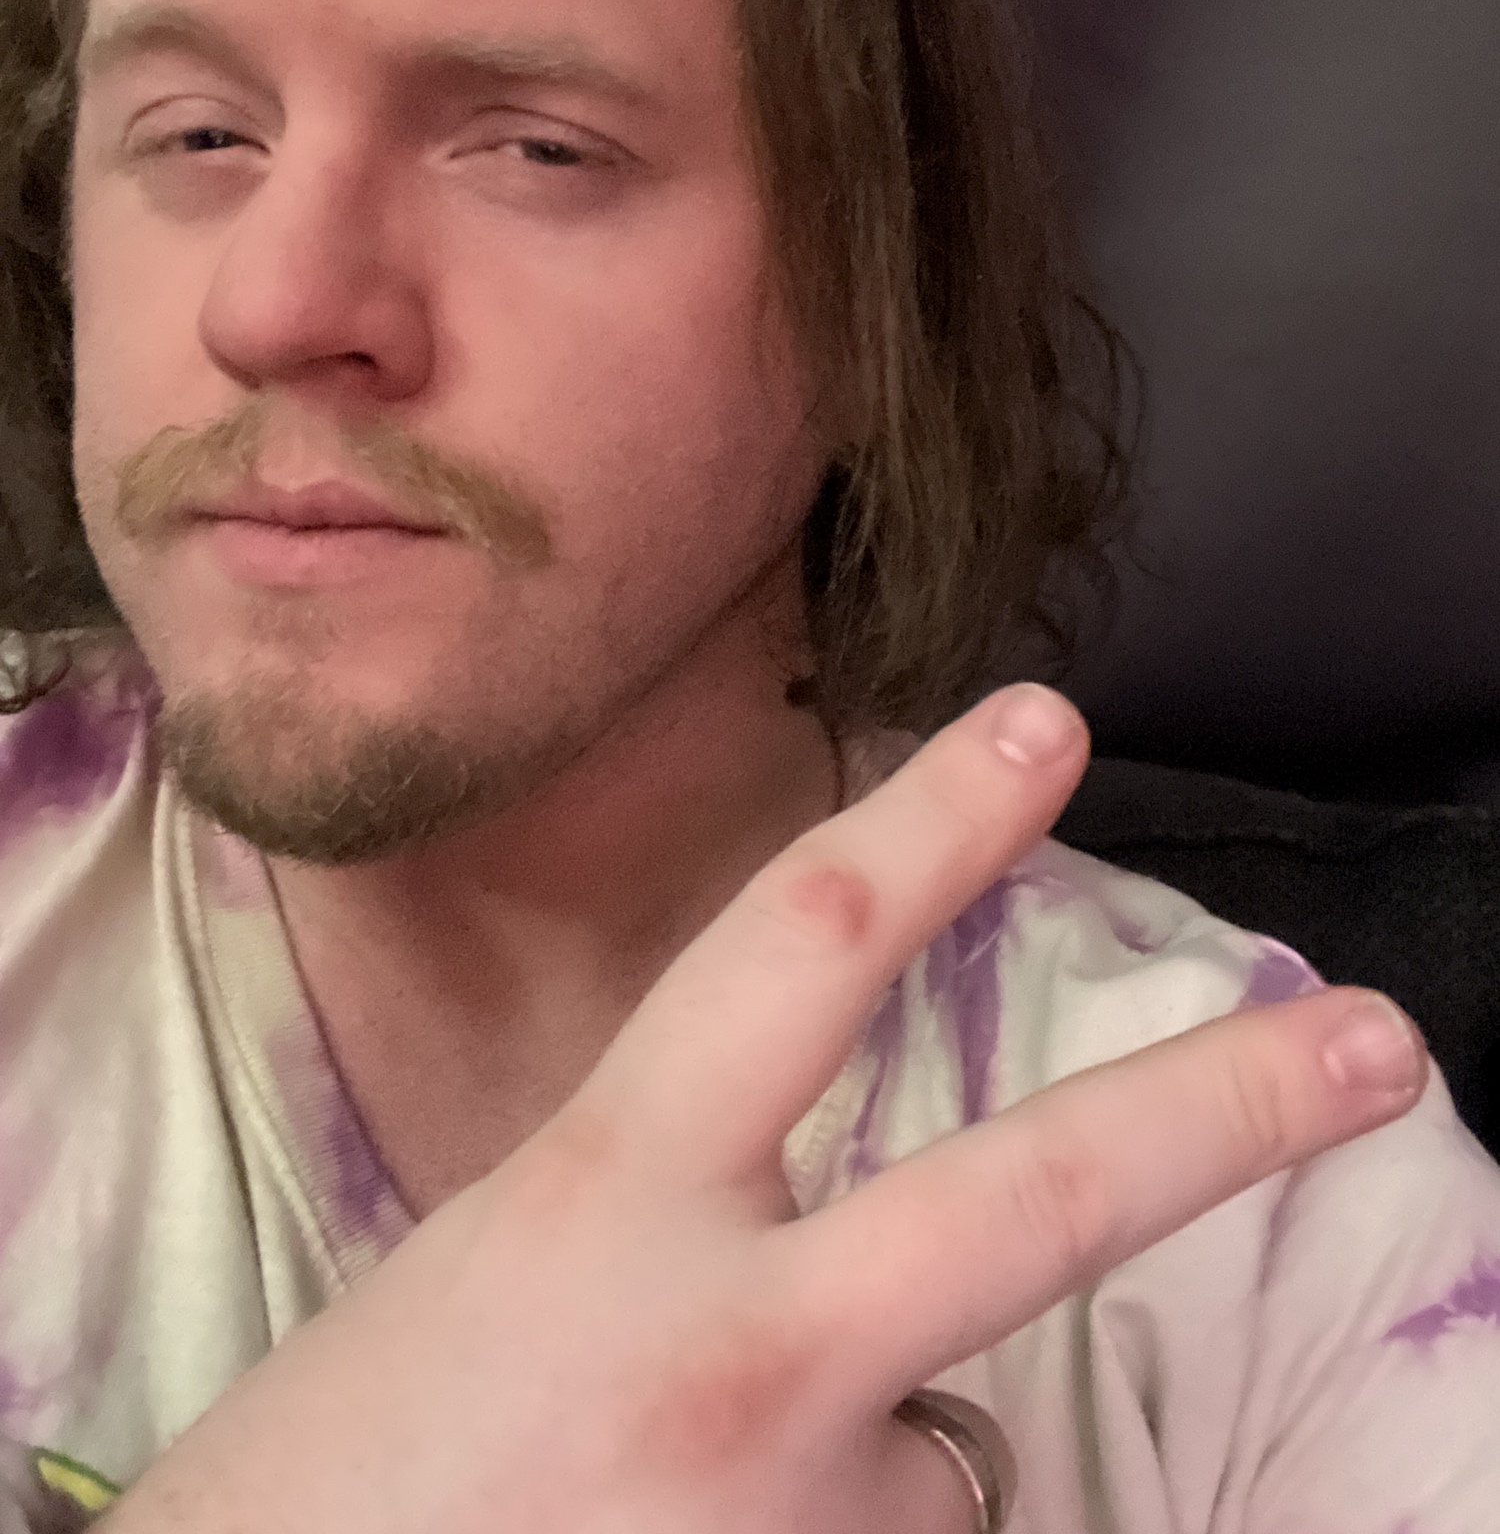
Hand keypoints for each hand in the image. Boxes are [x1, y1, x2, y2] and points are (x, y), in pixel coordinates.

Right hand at [105, 685, 1427, 1533]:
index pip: (802, 942)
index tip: (1048, 726)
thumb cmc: (336, 1471)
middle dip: (1231, 1111)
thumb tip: (839, 1306)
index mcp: (603, 1197)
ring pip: (926, 1460)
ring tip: (668, 1509)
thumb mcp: (493, 1286)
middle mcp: (732, 1346)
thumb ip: (669, 1245)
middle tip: (1381, 1043)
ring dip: (847, 1467)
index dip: (937, 817)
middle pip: (1036, 1199)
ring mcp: (797, 1513)